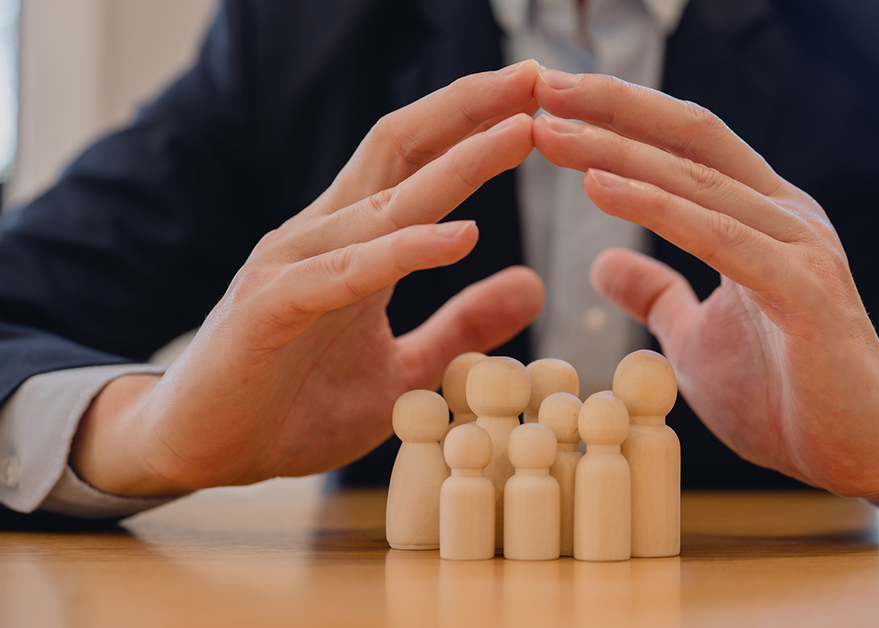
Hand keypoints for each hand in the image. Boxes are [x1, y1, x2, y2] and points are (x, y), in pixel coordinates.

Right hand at [71, 60, 545, 496]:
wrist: (202, 452)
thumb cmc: (294, 407)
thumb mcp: (405, 370)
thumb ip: (462, 327)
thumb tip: (533, 285)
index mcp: (353, 241)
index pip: (418, 159)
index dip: (477, 123)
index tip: (543, 98)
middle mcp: (322, 235)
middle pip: (401, 147)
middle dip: (472, 108)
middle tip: (539, 77)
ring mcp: (291, 266)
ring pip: (384, 201)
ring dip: (458, 164)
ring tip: (522, 134)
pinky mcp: (269, 309)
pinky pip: (346, 272)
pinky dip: (404, 252)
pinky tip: (461, 237)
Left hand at [532, 70, 878, 514]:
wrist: (858, 457)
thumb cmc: (783, 397)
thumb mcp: (696, 339)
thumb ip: (658, 294)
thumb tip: (603, 264)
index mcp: (764, 218)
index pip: (688, 145)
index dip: (622, 114)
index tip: (550, 97)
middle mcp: (787, 216)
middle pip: (691, 139)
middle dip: (612, 108)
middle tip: (539, 86)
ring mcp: (802, 247)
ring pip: (698, 181)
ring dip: (617, 151)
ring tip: (550, 131)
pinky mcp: (806, 291)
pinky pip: (718, 238)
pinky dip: (655, 208)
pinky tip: (598, 185)